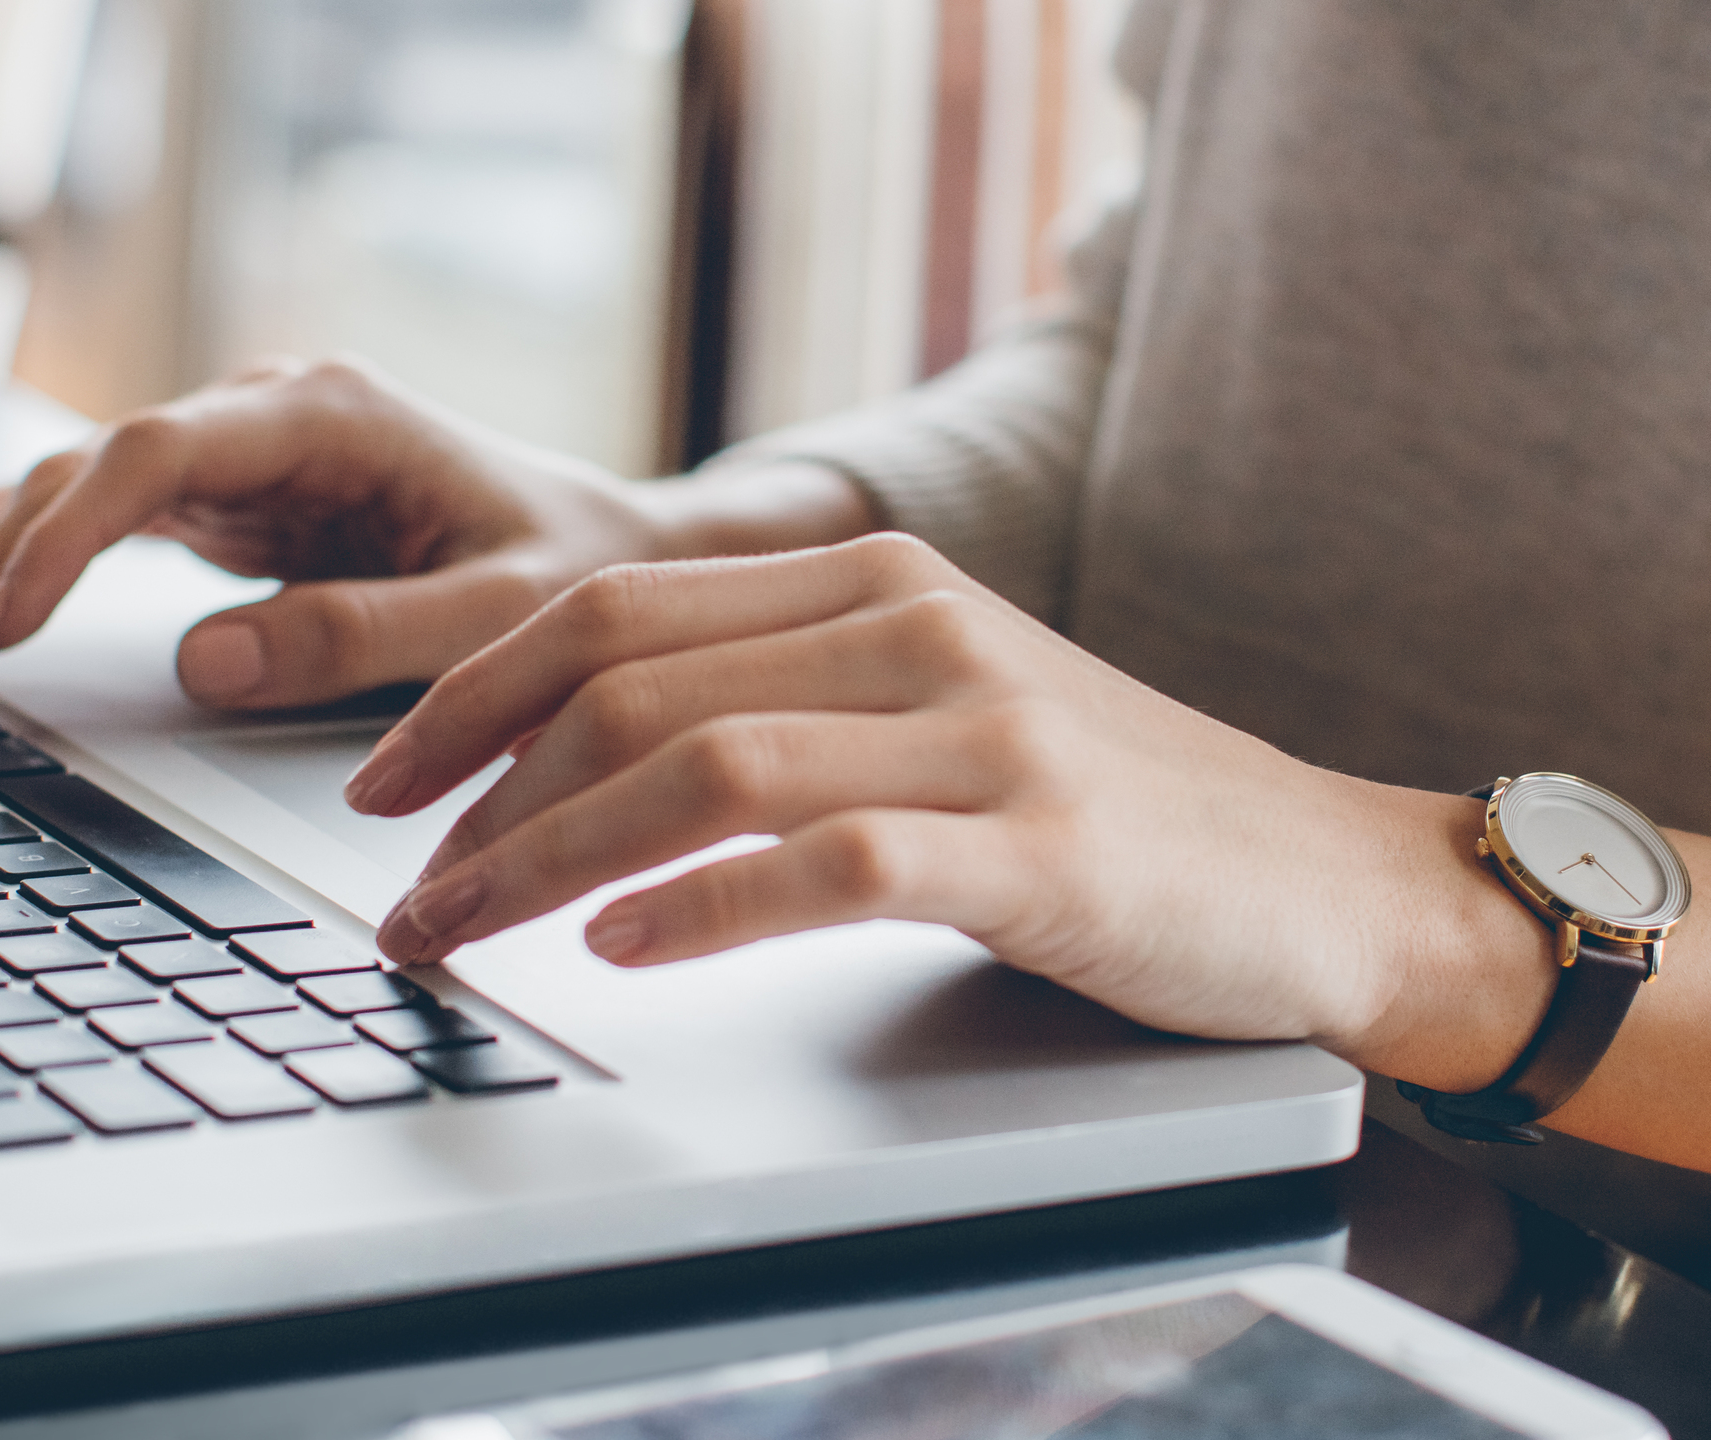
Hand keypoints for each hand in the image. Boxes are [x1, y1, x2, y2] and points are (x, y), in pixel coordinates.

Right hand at [0, 358, 867, 713]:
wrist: (625, 557)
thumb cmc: (579, 578)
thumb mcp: (499, 617)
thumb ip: (365, 636)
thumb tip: (203, 663)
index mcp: (328, 415)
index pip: (155, 455)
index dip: (61, 534)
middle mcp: (264, 417)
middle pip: (82, 478)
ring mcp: (236, 457)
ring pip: (66, 500)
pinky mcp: (225, 505)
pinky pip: (88, 518)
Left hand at [353, 533, 1555, 1063]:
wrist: (1328, 881)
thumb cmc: (1119, 818)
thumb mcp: (944, 710)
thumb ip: (794, 696)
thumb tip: (584, 755)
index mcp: (881, 579)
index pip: (617, 604)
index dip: (470, 692)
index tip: (381, 782)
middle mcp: (921, 628)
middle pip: (630, 676)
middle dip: (474, 788)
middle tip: (397, 890)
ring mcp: (986, 734)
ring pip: (703, 763)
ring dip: (546, 858)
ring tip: (463, 930)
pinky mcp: (1038, 851)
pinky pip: (830, 863)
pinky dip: (703, 906)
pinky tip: (623, 948)